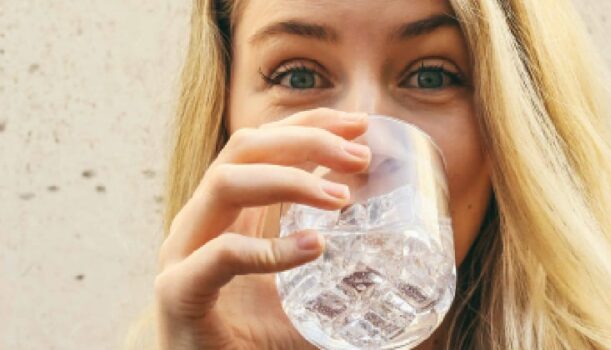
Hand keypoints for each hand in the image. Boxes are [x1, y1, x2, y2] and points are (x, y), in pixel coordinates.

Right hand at [154, 108, 369, 349]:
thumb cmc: (249, 336)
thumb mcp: (299, 288)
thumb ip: (330, 265)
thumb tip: (394, 259)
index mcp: (227, 211)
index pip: (263, 144)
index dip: (309, 124)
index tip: (359, 123)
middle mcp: (201, 220)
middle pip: (245, 148)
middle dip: (306, 140)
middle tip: (360, 156)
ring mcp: (183, 252)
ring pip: (226, 182)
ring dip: (289, 179)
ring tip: (341, 199)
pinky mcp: (178, 291)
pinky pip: (222, 255)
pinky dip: (270, 248)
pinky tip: (313, 248)